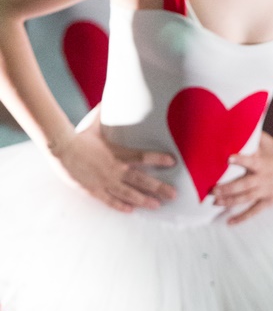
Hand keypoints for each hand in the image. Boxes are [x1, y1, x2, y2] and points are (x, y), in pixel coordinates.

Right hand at [50, 117, 175, 212]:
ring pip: (129, 194)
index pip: (142, 156)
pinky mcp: (93, 190)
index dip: (158, 158)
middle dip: (159, 188)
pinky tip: (131, 210)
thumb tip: (107, 99)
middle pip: (141, 180)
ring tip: (157, 205)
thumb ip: (104, 114)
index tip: (173, 161)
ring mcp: (105, 181)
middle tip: (173, 195)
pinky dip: (121, 206)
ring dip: (144, 200)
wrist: (60, 148)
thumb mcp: (94, 124)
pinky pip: (110, 200)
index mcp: (117, 153)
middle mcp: (114, 169)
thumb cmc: (77, 135)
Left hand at [213, 132, 272, 225]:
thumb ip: (252, 134)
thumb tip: (237, 120)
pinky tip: (229, 222)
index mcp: (263, 163)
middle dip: (227, 188)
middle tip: (212, 189)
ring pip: (246, 198)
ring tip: (215, 202)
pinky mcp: (269, 201)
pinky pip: (254, 211)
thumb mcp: (267, 142)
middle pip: (244, 185)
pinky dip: (242, 218)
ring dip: (230, 201)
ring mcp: (266, 191)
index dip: (240, 159)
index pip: (251, 161)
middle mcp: (263, 178)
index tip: (229, 157)